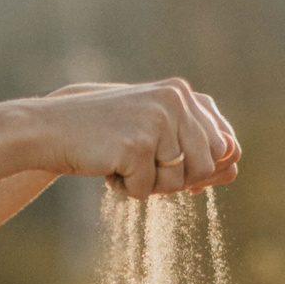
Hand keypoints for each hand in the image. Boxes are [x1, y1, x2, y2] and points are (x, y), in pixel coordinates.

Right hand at [33, 78, 240, 198]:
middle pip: (206, 168)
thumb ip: (193, 143)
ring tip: (123, 165)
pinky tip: (107, 167)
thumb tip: (235, 169)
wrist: (49, 127)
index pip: (226, 146)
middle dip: (176, 180)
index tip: (179, 174)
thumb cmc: (103, 133)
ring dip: (149, 186)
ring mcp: (158, 121)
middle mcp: (176, 101)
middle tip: (144, 171)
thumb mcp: (153, 130)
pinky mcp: (137, 144)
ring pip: (177, 183)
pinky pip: (144, 190)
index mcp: (183, 94)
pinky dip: (125, 188)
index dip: (208, 170)